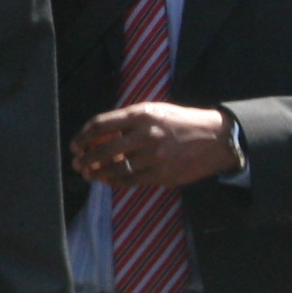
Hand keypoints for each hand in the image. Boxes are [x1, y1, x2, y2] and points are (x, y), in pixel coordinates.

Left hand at [69, 101, 237, 191]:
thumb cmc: (181, 122)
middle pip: (104, 149)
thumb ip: (128, 121)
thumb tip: (100, 135)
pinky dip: (115, 181)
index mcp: (141, 115)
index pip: (101, 125)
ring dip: (97, 173)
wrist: (215, 138)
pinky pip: (131, 180)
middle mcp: (145, 135)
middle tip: (77, 163)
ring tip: (89, 174)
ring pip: (115, 168)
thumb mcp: (154, 111)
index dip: (83, 136)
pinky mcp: (161, 175)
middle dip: (86, 158)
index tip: (76, 144)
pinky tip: (107, 180)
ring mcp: (153, 157)